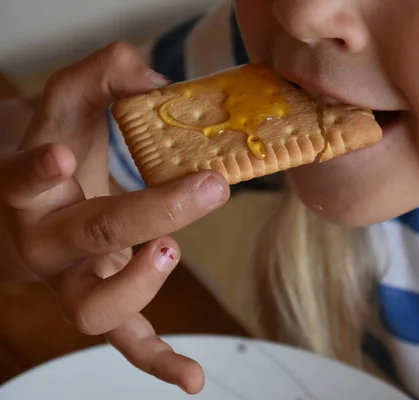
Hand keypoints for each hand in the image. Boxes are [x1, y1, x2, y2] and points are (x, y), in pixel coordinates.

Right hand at [0, 43, 229, 392]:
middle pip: (90, 235)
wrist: (32, 208)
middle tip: (207, 186)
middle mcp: (50, 241)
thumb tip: (156, 78)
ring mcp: (75, 281)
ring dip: (138, 287)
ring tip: (171, 251)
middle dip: (151, 211)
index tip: (63, 154)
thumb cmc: (57, 152)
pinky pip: (126, 342)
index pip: (24, 178)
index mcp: (34, 188)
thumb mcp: (70, 104)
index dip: (35, 171)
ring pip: (94, 307)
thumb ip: (106, 72)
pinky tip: (193, 380)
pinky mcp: (102, 303)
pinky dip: (158, 362)